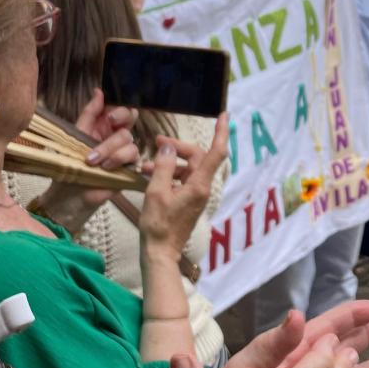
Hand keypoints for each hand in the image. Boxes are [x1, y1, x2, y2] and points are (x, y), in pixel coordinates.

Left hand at [34, 90, 140, 223]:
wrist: (71, 193)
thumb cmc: (71, 165)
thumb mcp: (77, 134)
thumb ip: (90, 113)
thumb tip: (99, 91)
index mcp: (105, 127)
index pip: (122, 111)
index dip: (121, 111)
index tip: (110, 116)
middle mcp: (116, 138)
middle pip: (129, 123)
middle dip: (113, 132)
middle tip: (102, 141)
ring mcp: (124, 153)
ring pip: (130, 141)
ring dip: (111, 151)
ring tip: (95, 163)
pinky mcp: (130, 168)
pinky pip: (134, 157)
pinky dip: (118, 161)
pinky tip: (106, 169)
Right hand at [139, 114, 228, 254]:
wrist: (160, 253)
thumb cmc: (158, 225)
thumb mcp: (156, 191)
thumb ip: (163, 167)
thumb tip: (168, 148)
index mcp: (199, 184)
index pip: (216, 152)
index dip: (221, 132)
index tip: (223, 115)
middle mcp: (201, 188)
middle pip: (196, 156)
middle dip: (177, 147)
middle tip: (156, 142)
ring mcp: (195, 194)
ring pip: (186, 168)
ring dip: (168, 163)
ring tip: (145, 165)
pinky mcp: (188, 200)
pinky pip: (180, 179)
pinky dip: (167, 174)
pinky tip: (149, 175)